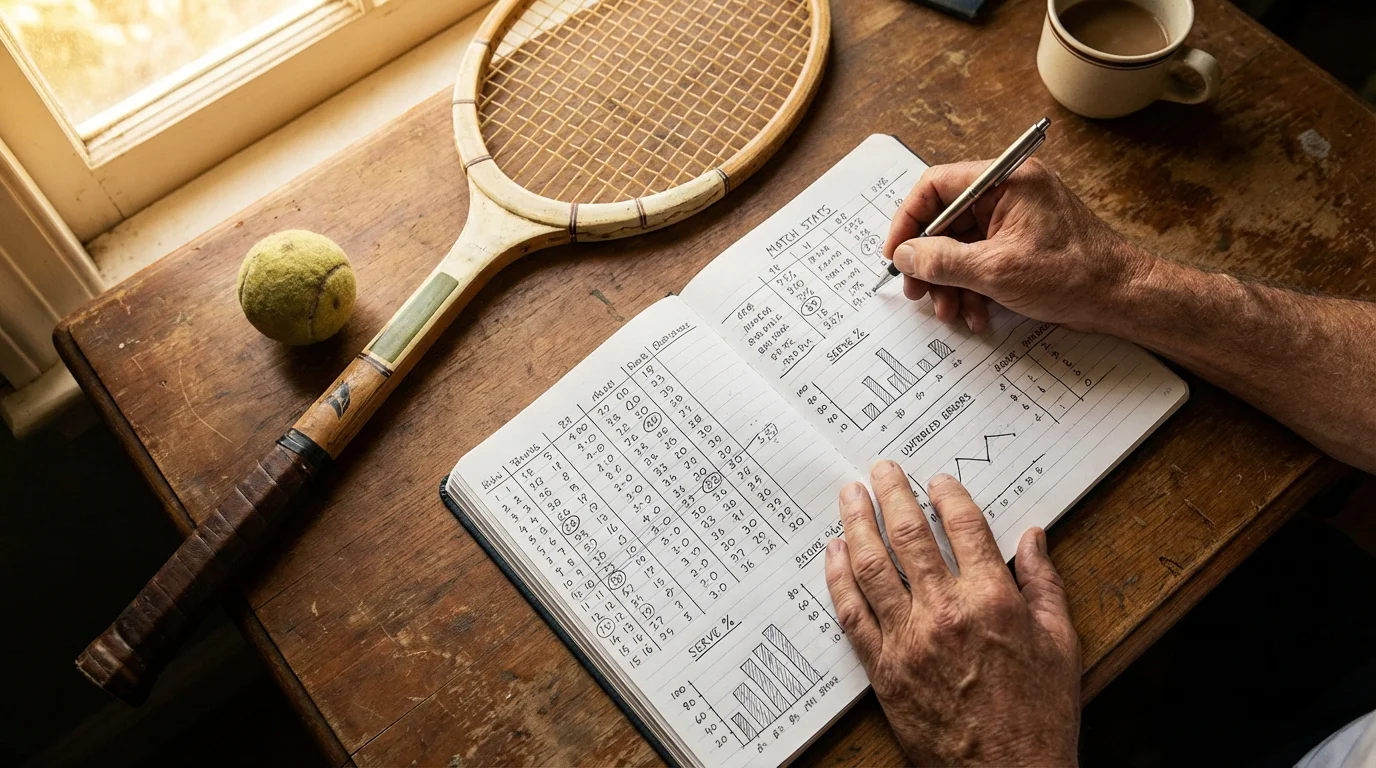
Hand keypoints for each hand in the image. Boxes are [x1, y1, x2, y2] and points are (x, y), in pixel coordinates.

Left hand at [825, 463, 1080, 765]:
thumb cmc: (1039, 715)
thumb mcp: (1061, 643)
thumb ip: (1045, 583)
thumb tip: (1035, 536)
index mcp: (993, 600)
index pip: (963, 527)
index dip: (946, 494)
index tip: (936, 480)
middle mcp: (944, 612)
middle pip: (909, 535)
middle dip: (891, 494)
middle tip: (881, 469)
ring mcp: (908, 639)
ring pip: (871, 566)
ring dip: (857, 524)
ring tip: (850, 496)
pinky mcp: (883, 667)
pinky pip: (852, 612)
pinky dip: (838, 577)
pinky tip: (833, 553)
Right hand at [883, 158, 1155, 333]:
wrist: (1123, 298)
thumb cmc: (1075, 274)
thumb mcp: (996, 270)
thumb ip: (943, 260)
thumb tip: (906, 254)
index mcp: (1006, 181)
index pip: (937, 185)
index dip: (909, 219)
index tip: (896, 252)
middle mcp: (1009, 194)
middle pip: (946, 220)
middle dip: (929, 261)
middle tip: (917, 290)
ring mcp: (1015, 222)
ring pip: (961, 247)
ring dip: (949, 282)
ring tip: (948, 310)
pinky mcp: (1021, 247)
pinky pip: (981, 262)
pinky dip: (972, 288)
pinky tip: (975, 313)